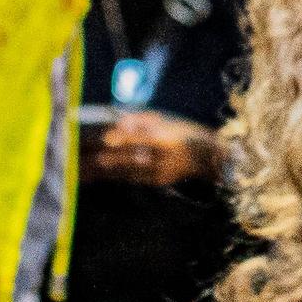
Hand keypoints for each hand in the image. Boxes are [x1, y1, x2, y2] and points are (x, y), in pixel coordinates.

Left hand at [92, 108, 219, 187]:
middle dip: (112, 158)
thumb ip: (141, 120)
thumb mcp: (166, 122)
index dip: (121, 139)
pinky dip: (122, 175)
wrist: (207, 157)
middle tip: (95, 157)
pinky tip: (110, 174)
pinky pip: (137, 179)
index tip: (105, 139)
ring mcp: (162, 172)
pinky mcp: (160, 181)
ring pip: (132, 171)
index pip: (139, 139)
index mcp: (166, 139)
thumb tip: (119, 122)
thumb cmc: (184, 134)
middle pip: (133, 158)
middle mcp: (164, 157)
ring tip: (97, 166)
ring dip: (112, 170)